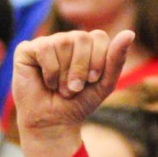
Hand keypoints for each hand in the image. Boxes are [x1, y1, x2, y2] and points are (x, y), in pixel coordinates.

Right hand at [13, 28, 132, 130]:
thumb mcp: (103, 85)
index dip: (98, 60)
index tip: (93, 81)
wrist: (53, 123)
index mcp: (86, 46)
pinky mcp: (27, 49)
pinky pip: (45, 49)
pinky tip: (46, 82)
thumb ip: (116, 60)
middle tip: (75, 88)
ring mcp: (47, 42)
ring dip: (65, 75)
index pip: (99, 37)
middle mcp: (67, 40)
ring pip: (62, 43)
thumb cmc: (78, 104)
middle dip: (81, 69)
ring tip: (61, 89)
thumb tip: (130, 33)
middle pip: (81, 37)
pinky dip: (50, 72)